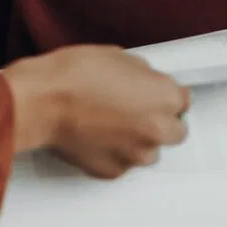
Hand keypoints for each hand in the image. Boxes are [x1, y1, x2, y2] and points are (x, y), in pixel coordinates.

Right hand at [2, 45, 189, 178]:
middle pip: (175, 132)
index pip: (183, 101)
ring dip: (137, 140)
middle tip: (135, 111)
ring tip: (110, 125)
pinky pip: (121, 163)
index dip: (164, 95)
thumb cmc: (73, 74)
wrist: (42, 101)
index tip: (153, 95)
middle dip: (159, 121)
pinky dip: (113, 153)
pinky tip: (96, 136)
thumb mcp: (118, 56)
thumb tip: (144, 83)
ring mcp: (135, 154)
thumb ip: (142, 75)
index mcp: (164, 97)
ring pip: (148, 151)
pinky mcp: (113, 170)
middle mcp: (157, 130)